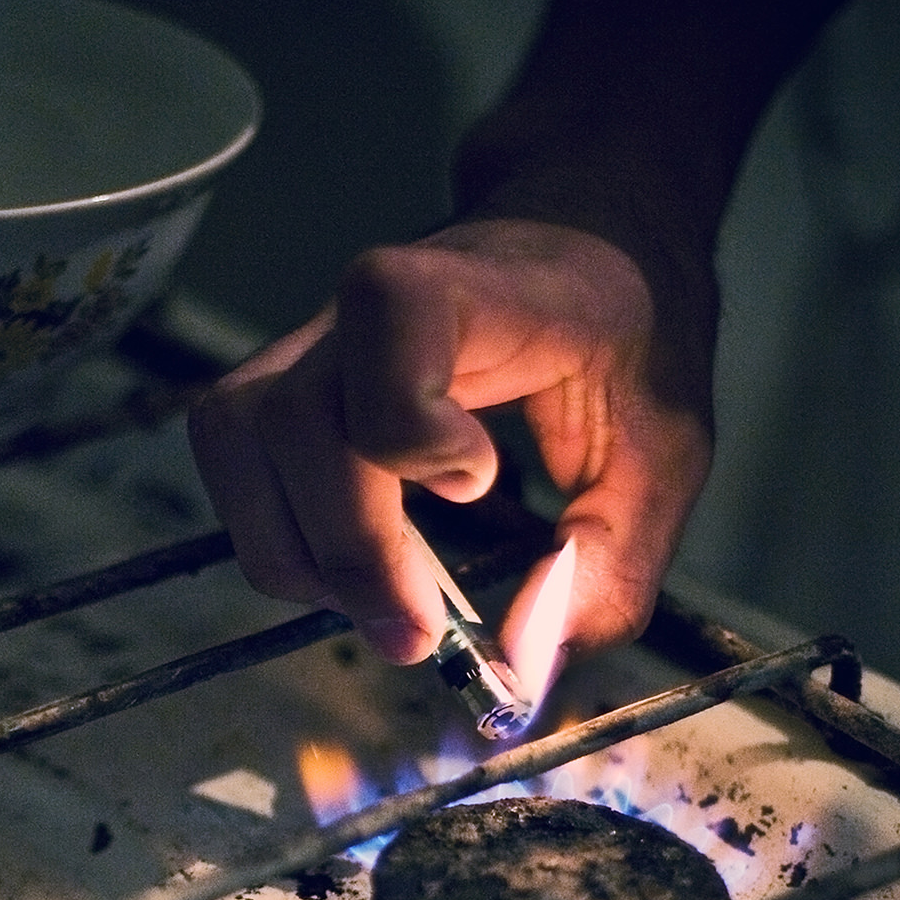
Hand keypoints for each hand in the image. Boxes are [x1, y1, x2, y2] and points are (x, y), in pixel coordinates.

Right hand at [186, 219, 712, 674]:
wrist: (580, 246)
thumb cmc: (621, 336)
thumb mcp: (667, 448)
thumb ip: (614, 559)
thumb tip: (532, 654)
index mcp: (484, 289)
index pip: (390, 313)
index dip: (408, 418)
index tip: (476, 486)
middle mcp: (370, 303)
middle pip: (292, 416)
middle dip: (347, 548)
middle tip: (419, 634)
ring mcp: (313, 338)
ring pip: (236, 440)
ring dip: (293, 548)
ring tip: (379, 601)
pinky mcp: (283, 379)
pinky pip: (233, 459)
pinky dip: (275, 533)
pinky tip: (349, 565)